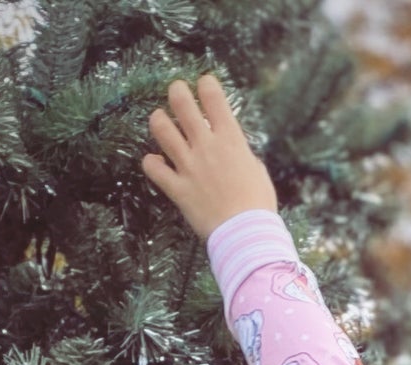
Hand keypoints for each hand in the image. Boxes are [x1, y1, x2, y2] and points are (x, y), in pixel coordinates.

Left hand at [140, 73, 277, 240]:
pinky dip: (151, 163)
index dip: (206, 84)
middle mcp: (206, 147)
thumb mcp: (258, 173)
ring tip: (160, 119)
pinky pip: (153, 169)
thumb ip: (242, 155)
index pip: (213, 97)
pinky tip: (155, 162)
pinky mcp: (178, 188)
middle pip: (182, 104)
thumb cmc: (259, 206)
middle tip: (176, 90)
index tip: (204, 83)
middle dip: (177, 91)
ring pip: (161, 129)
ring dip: (158, 120)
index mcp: (231, 140)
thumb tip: (234, 151)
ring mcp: (189, 166)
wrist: (247, 234)